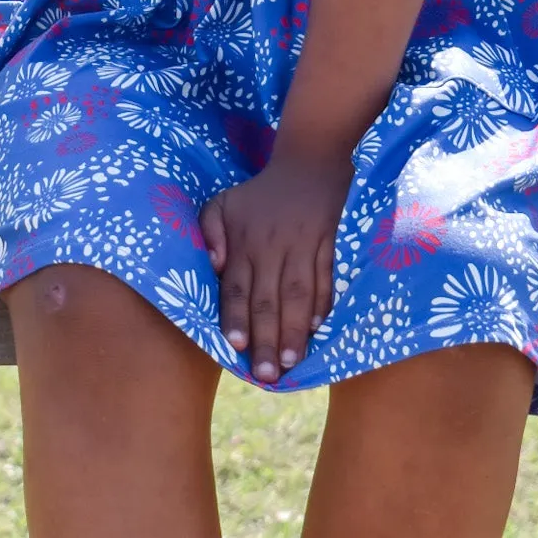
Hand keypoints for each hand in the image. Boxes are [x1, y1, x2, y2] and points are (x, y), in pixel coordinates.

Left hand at [200, 144, 351, 382]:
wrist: (308, 163)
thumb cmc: (259, 194)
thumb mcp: (222, 203)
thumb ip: (209, 232)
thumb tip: (214, 266)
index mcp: (244, 242)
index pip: (237, 287)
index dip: (236, 316)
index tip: (236, 346)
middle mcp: (272, 248)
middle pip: (268, 299)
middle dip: (267, 339)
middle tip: (267, 375)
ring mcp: (303, 247)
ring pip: (298, 295)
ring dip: (295, 330)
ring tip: (293, 362)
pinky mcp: (329, 245)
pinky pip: (326, 279)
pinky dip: (323, 304)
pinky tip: (319, 329)